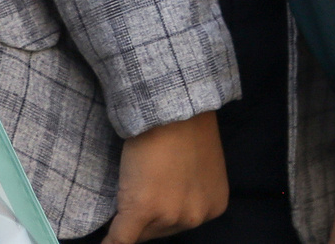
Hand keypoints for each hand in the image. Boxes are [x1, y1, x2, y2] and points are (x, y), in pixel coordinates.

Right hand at [108, 112, 227, 243]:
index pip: (178, 223)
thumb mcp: (197, 166)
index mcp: (214, 205)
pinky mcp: (143, 209)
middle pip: (159, 230)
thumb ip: (186, 192)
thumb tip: (164, 204)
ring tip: (133, 183)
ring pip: (139, 232)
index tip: (153, 200)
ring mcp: (170, 215)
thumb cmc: (184, 124)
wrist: (171, 104)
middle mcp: (196, 216)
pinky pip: (120, 239)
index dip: (161, 211)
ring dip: (130, 215)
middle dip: (146, 214)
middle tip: (142, 183)